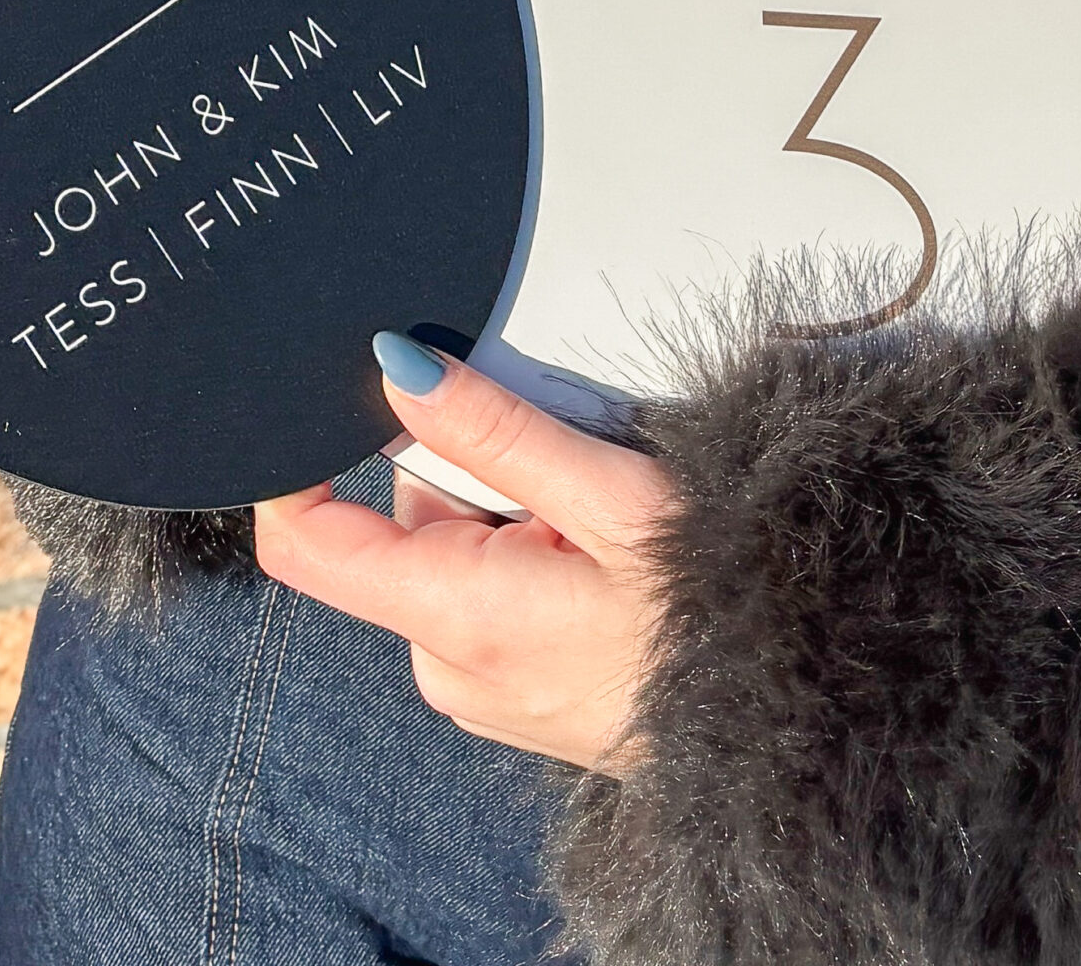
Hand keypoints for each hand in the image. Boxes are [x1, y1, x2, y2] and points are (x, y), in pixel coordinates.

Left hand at [251, 334, 674, 773]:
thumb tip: (395, 370)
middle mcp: (447, 665)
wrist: (786, 711)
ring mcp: (479, 686)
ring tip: (596, 526)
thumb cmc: (717, 609)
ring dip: (505, 518)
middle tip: (562, 474)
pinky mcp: (512, 690)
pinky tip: (597, 567)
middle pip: (400, 530)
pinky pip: (484, 598)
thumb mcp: (615, 499)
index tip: (324, 402)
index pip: (307, 545)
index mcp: (456, 617)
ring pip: (449, 558)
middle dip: (465, 478)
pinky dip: (526, 561)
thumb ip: (495, 431)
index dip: (294, 467)